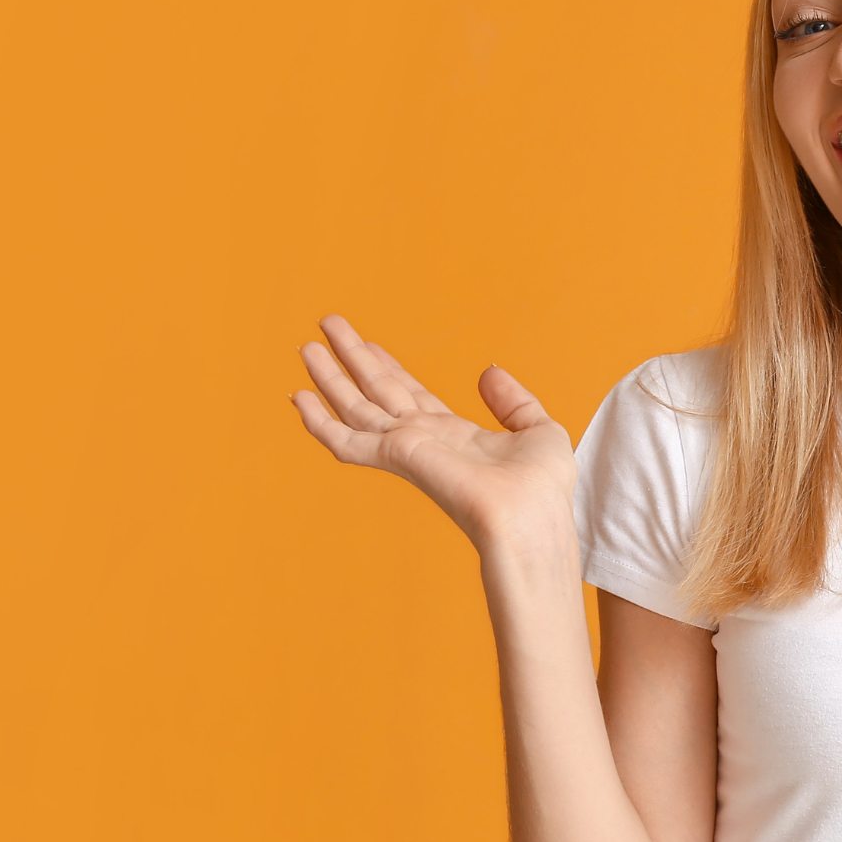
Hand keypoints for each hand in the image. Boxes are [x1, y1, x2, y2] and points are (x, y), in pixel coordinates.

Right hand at [290, 315, 577, 553]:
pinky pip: (347, 441)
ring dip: (330, 376)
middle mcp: (424, 441)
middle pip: (379, 392)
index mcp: (454, 435)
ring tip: (305, 346)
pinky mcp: (397, 457)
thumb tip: (488, 371)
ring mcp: (407, 449)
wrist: (531, 518)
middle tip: (329, 324)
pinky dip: (319, 421)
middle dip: (353, 359)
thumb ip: (512, 401)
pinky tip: (299, 397)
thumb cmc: (542, 488)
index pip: (411, 395)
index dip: (389, 367)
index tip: (369, 344)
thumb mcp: (537, 429)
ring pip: (356, 406)